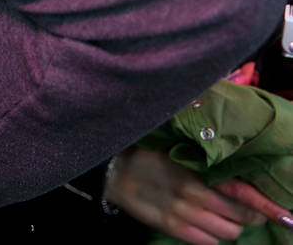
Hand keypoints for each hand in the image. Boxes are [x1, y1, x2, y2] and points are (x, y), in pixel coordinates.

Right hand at [105, 147, 292, 243]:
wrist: (114, 172)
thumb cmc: (151, 158)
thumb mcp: (180, 155)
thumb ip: (209, 167)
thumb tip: (242, 182)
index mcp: (197, 171)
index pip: (243, 192)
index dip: (267, 205)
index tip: (286, 215)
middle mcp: (194, 194)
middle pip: (243, 217)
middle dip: (250, 215)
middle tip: (247, 210)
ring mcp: (184, 213)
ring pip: (230, 232)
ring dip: (232, 227)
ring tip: (223, 217)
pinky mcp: (173, 228)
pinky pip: (209, 242)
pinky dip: (214, 237)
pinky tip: (206, 225)